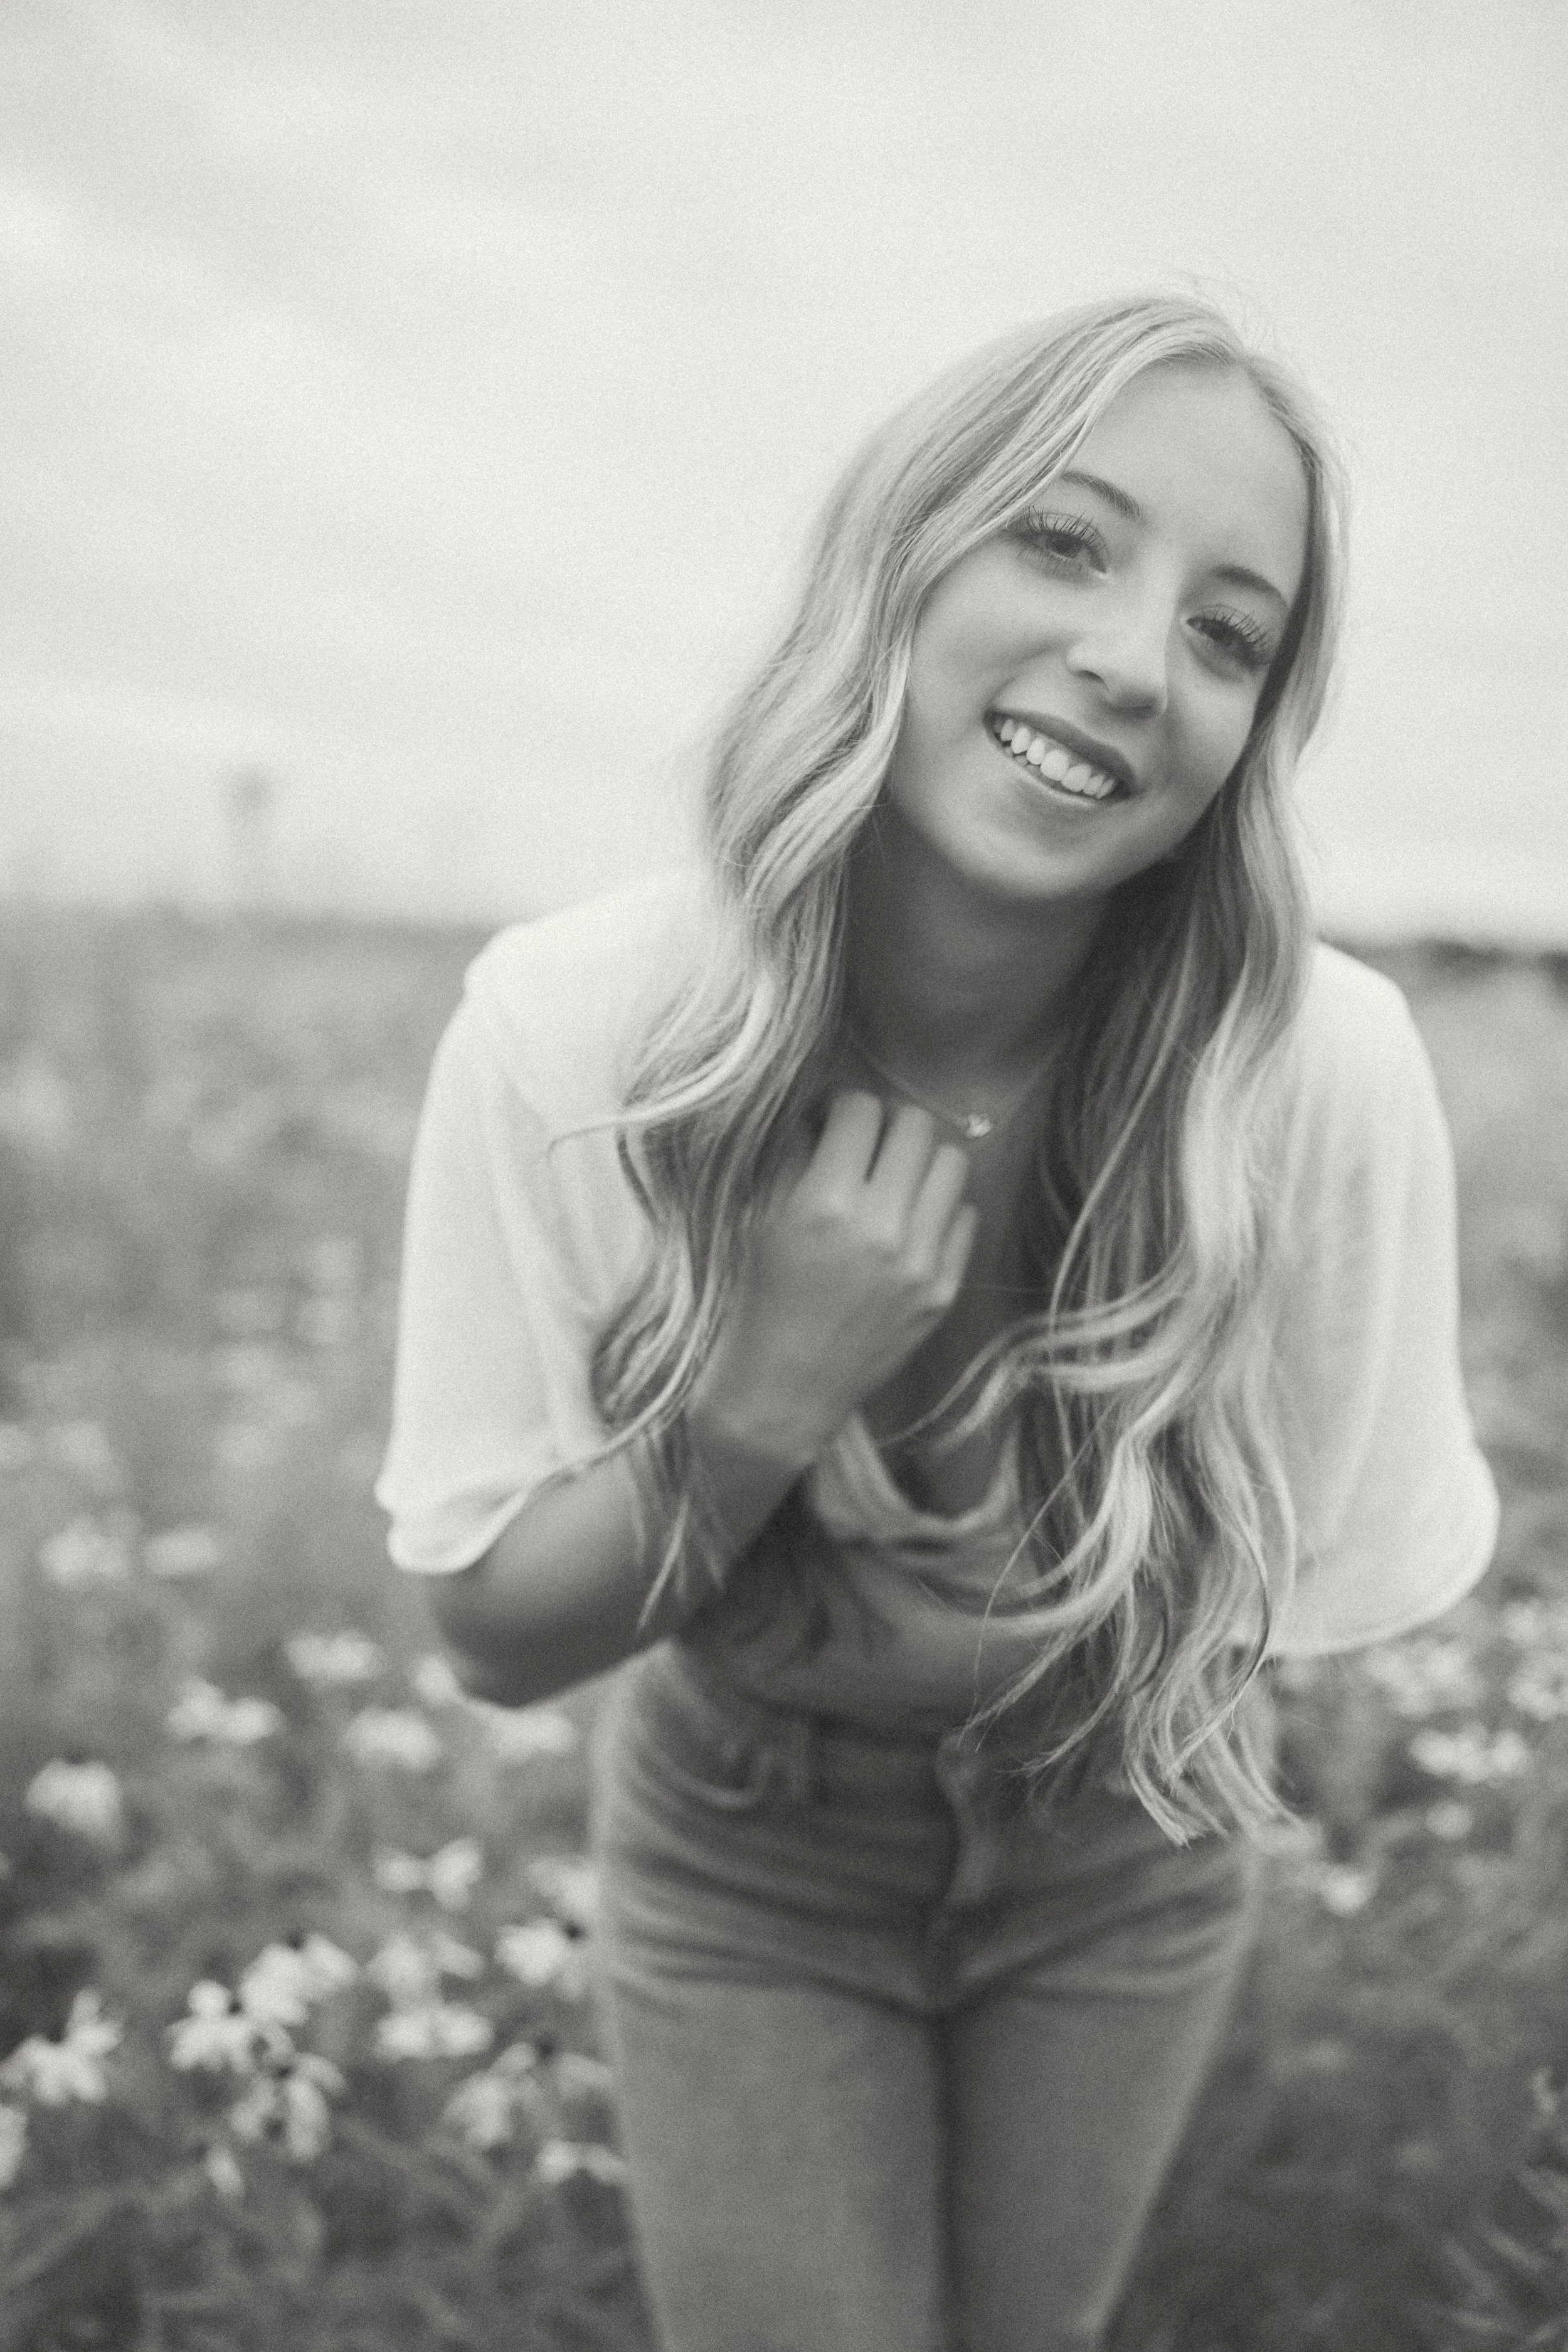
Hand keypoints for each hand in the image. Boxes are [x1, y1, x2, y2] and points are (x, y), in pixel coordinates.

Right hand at [687, 1090, 978, 1468]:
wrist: (785, 1388)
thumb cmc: (759, 1297)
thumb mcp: (760, 1218)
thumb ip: (795, 1155)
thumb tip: (828, 1111)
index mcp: (824, 1204)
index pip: (862, 1110)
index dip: (843, 1106)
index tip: (833, 1123)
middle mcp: (880, 1228)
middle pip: (916, 1126)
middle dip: (888, 1125)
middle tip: (869, 1146)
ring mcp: (921, 1262)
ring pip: (953, 1163)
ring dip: (922, 1161)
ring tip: (895, 1180)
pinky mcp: (944, 1291)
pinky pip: (964, 1216)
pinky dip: (938, 1209)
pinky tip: (908, 1224)